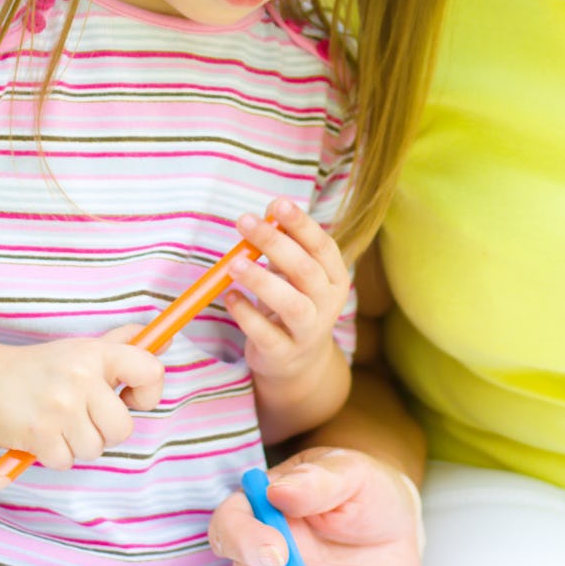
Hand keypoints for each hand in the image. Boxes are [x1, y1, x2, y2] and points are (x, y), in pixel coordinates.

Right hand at [0, 327, 163, 475]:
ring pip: (97, 448)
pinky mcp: (39, 435)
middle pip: (124, 428)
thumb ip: (125, 345)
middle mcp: (81, 378)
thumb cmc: (44, 367)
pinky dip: (58, 455)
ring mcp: (60, 408)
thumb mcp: (84, 348)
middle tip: (89, 417)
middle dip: (109, 430)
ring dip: (81, 443)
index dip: (150, 393)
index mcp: (97, 353)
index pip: (151, 372)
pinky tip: (46, 435)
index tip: (132, 397)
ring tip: (63, 424)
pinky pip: (68, 461)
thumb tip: (167, 340)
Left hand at [223, 198, 350, 382]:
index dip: (300, 224)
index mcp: (334, 277)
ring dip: (261, 281)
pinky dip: (246, 314)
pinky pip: (266, 333)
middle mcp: (328, 304)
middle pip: (305, 270)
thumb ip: (285, 243)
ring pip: (292, 304)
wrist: (298, 362)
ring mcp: (308, 332)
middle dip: (274, 243)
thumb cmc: (293, 302)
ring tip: (233, 264)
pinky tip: (230, 297)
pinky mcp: (284, 353)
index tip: (277, 203)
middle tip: (244, 221)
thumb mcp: (293, 272)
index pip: (322, 246)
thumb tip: (270, 209)